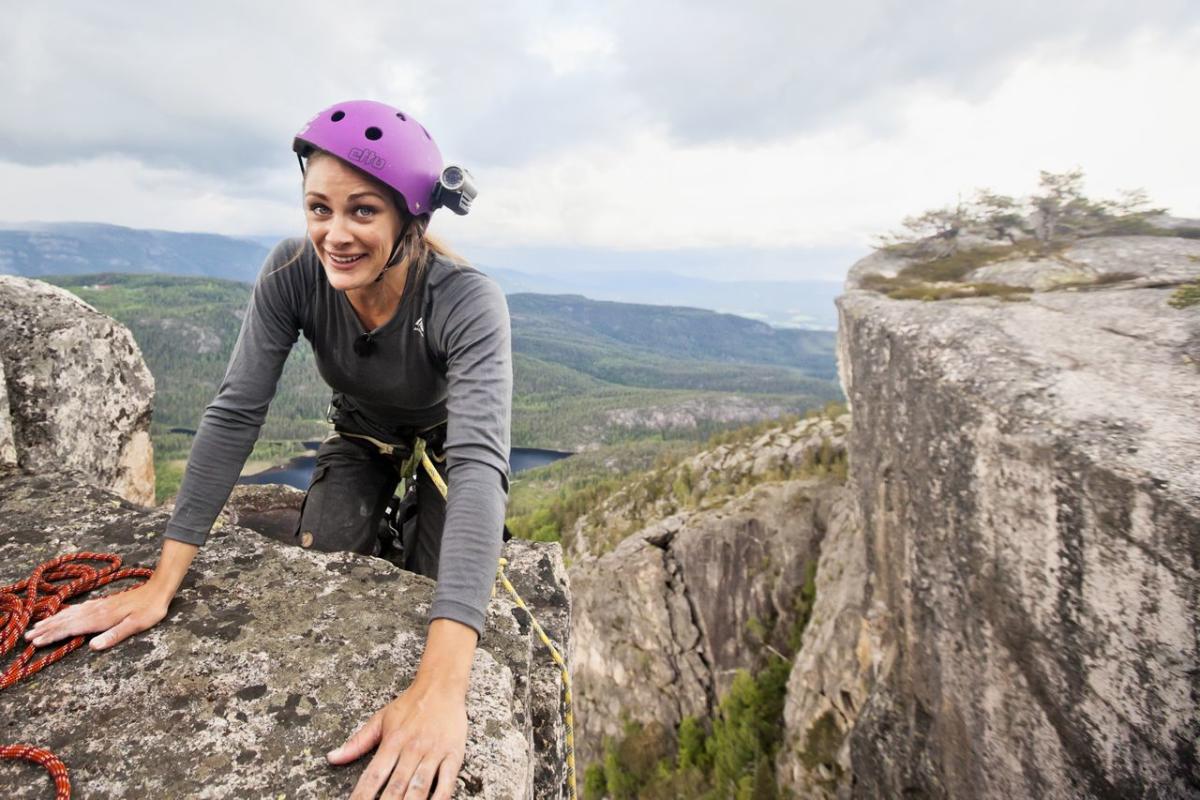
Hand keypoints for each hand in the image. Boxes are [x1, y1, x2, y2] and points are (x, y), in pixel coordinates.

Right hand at [24, 582, 170, 651]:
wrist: (158, 589)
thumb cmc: (150, 610)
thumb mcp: (136, 625)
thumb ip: (114, 635)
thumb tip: (92, 646)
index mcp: (101, 618)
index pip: (71, 628)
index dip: (53, 635)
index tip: (35, 642)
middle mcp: (96, 610)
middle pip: (66, 620)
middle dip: (47, 629)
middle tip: (27, 636)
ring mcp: (100, 605)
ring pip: (71, 613)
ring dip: (54, 620)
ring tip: (38, 626)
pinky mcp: (105, 603)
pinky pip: (80, 608)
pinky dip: (67, 612)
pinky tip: (64, 613)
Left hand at [328, 677, 467, 799]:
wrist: (442, 684)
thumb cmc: (411, 704)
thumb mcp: (380, 719)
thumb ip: (357, 742)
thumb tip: (332, 758)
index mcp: (392, 742)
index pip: (373, 776)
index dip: (362, 796)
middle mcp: (412, 749)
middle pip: (396, 786)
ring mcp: (433, 753)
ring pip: (420, 787)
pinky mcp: (453, 755)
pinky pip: (447, 781)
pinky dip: (440, 797)